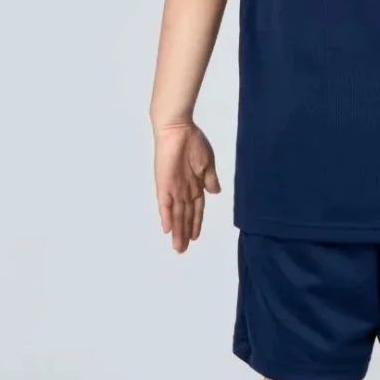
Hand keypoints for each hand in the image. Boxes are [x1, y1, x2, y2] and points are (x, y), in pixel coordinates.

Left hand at [153, 122, 220, 253]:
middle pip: (184, 216)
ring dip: (177, 230)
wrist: (178, 128)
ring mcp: (173, 187)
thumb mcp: (207, 163)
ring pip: (176, 214)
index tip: (195, 237)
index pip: (196, 209)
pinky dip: (166, 216)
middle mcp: (183, 189)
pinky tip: (167, 229)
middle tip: (181, 251)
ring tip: (178, 247)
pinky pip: (164, 203)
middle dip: (184, 233)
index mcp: (195, 184)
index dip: (196, 223)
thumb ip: (210, 179)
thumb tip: (216, 193)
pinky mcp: (164, 183)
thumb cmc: (193, 142)